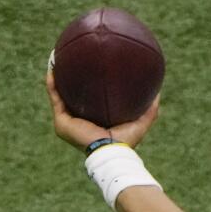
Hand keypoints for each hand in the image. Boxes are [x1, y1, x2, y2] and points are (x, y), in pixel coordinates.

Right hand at [45, 69, 159, 151]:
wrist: (111, 153)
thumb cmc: (126, 142)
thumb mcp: (141, 122)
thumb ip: (149, 108)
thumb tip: (158, 91)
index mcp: (93, 122)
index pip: (88, 101)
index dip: (87, 87)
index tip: (89, 69)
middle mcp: (78, 122)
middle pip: (71, 96)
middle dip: (69, 79)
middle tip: (70, 60)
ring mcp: (68, 123)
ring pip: (59, 95)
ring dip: (57, 78)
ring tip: (56, 58)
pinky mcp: (61, 122)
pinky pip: (55, 98)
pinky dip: (52, 84)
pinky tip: (52, 68)